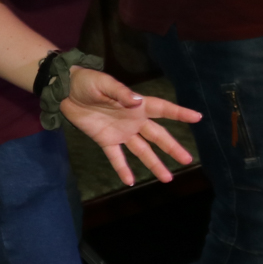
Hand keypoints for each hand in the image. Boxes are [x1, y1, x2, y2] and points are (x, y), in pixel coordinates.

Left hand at [60, 67, 199, 184]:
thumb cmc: (87, 82)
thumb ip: (122, 93)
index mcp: (136, 104)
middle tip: (187, 160)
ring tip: (168, 178)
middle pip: (157, 136)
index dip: (180, 113)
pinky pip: (116, 157)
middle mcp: (133, 120)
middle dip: (172, 148)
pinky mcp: (105, 140)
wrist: (65, 91)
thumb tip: (138, 102)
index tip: (197, 117)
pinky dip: (123, 169)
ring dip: (154, 164)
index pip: (163, 109)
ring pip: (142, 151)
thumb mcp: (104, 83)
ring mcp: (120, 132)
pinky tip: (130, 181)